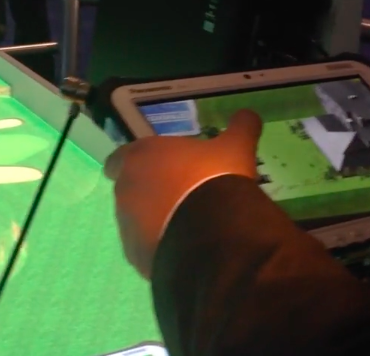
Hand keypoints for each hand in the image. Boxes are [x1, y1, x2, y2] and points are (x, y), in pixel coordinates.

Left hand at [104, 110, 262, 278]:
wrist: (212, 236)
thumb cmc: (215, 179)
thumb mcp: (235, 148)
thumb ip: (239, 128)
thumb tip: (249, 114)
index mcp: (140, 157)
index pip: (120, 158)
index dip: (136, 162)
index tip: (157, 167)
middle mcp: (125, 189)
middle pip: (130, 189)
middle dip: (150, 192)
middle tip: (181, 194)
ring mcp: (127, 226)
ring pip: (136, 221)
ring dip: (156, 220)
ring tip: (189, 223)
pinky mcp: (137, 255)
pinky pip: (147, 247)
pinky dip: (161, 245)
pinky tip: (187, 246)